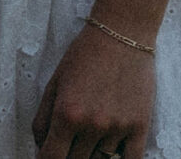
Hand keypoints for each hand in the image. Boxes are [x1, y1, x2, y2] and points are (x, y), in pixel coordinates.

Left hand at [33, 24, 154, 158]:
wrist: (122, 33)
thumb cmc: (85, 54)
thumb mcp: (54, 82)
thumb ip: (42, 119)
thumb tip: (40, 147)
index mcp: (67, 114)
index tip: (49, 157)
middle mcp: (92, 125)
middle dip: (70, 155)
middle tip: (72, 141)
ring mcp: (118, 128)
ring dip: (93, 154)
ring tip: (92, 136)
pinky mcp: (140, 126)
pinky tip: (113, 150)